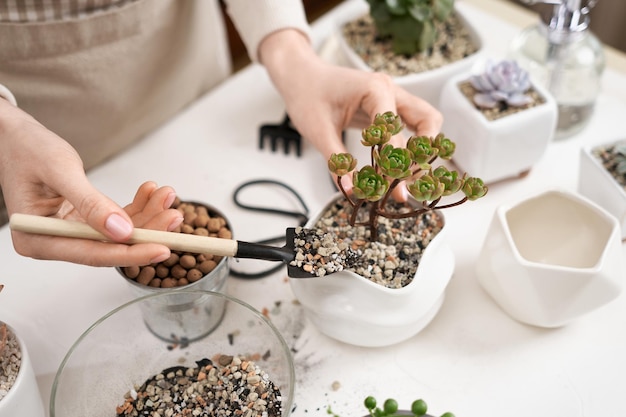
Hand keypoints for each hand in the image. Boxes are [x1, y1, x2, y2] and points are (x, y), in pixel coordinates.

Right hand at [0, 100, 182, 266]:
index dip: (131, 253)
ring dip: (147, 215)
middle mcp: (53, 242)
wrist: (14, 135)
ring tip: (168, 195)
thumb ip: (91, 203)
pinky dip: (136, 206)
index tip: (163, 249)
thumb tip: (122, 231)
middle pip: (110, 246)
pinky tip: (151, 191)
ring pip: (118, 233)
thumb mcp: (61, 172)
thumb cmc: (28, 148)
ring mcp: (69, 233)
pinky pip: (115, 219)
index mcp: (38, 241)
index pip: (93, 254)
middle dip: (147, 230)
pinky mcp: (81, 221)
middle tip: (176, 214)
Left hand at [259, 29, 442, 201]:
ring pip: (426, 123)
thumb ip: (337, 161)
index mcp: (375, 90)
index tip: (384, 186)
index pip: (394, 131)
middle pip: (428, 121)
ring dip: (421, 151)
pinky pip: (411, 126)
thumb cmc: (307, 95)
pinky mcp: (389, 108)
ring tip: (407, 180)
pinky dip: (411, 147)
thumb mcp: (318, 131)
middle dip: (421, 154)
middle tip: (407, 184)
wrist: (301, 77)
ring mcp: (393, 98)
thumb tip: (350, 190)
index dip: (392, 161)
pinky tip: (402, 168)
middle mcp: (391, 91)